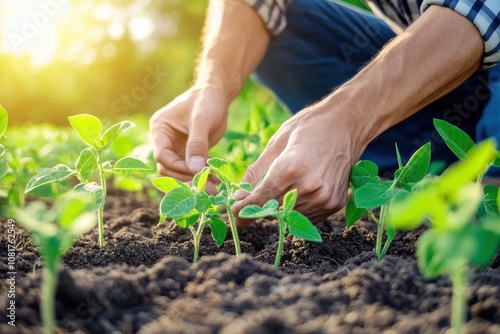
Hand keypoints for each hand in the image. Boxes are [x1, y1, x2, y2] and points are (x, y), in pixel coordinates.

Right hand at [150, 85, 227, 180]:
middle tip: (208, 186)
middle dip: (187, 178)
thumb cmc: (206, 101)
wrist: (216, 95)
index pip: (162, 156)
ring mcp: (175, 147)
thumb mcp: (202, 120)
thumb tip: (194, 169)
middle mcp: (164, 140)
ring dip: (195, 179)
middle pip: (168, 168)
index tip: (197, 172)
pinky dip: (202, 174)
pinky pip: (190, 169)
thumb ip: (197, 144)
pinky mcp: (187, 152)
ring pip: (179, 172)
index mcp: (160, 129)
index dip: (178, 167)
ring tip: (215, 184)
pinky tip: (216, 176)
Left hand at [232, 102, 363, 224]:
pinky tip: (298, 191)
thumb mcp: (276, 143)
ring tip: (282, 188)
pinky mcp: (334, 205)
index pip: (260, 200)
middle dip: (259, 207)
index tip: (232, 212)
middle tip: (251, 199)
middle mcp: (309, 187)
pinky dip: (297, 209)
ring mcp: (324, 198)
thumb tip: (237, 198)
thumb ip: (255, 174)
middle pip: (273, 210)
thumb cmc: (308, 128)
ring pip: (289, 216)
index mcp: (291, 168)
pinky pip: (307, 217)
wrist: (348, 124)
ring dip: (279, 208)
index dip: (242, 209)